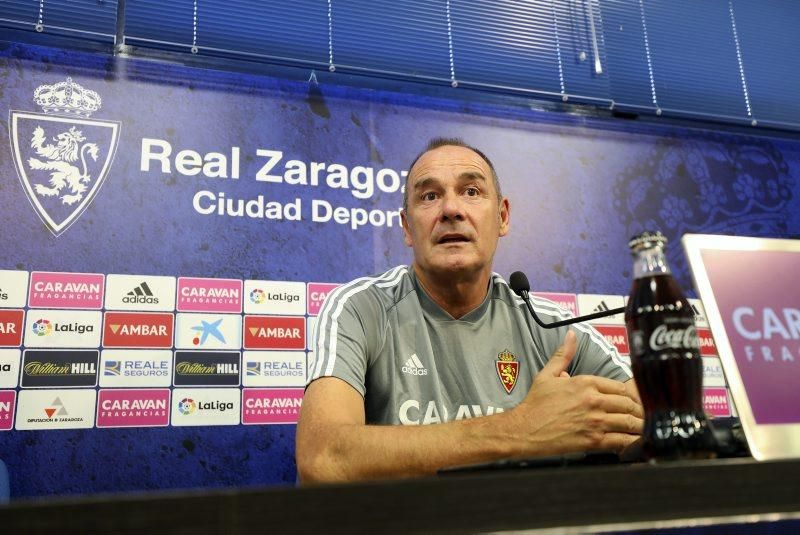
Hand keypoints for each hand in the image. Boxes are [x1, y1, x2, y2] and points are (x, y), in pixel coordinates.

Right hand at [507, 330, 643, 455]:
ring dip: (638, 426)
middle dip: (637, 411)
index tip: (631, 401)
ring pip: (629, 422)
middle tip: (641, 416)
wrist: (524, 429)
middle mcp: (593, 401)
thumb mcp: (547, 375)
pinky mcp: (594, 441)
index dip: (629, 395)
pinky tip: (633, 442)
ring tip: (642, 429)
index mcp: (585, 383)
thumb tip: (571, 335)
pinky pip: (622, 441)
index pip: (620, 387)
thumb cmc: (535, 404)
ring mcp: (595, 421)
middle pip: (628, 404)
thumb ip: (564, 355)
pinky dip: (631, 442)